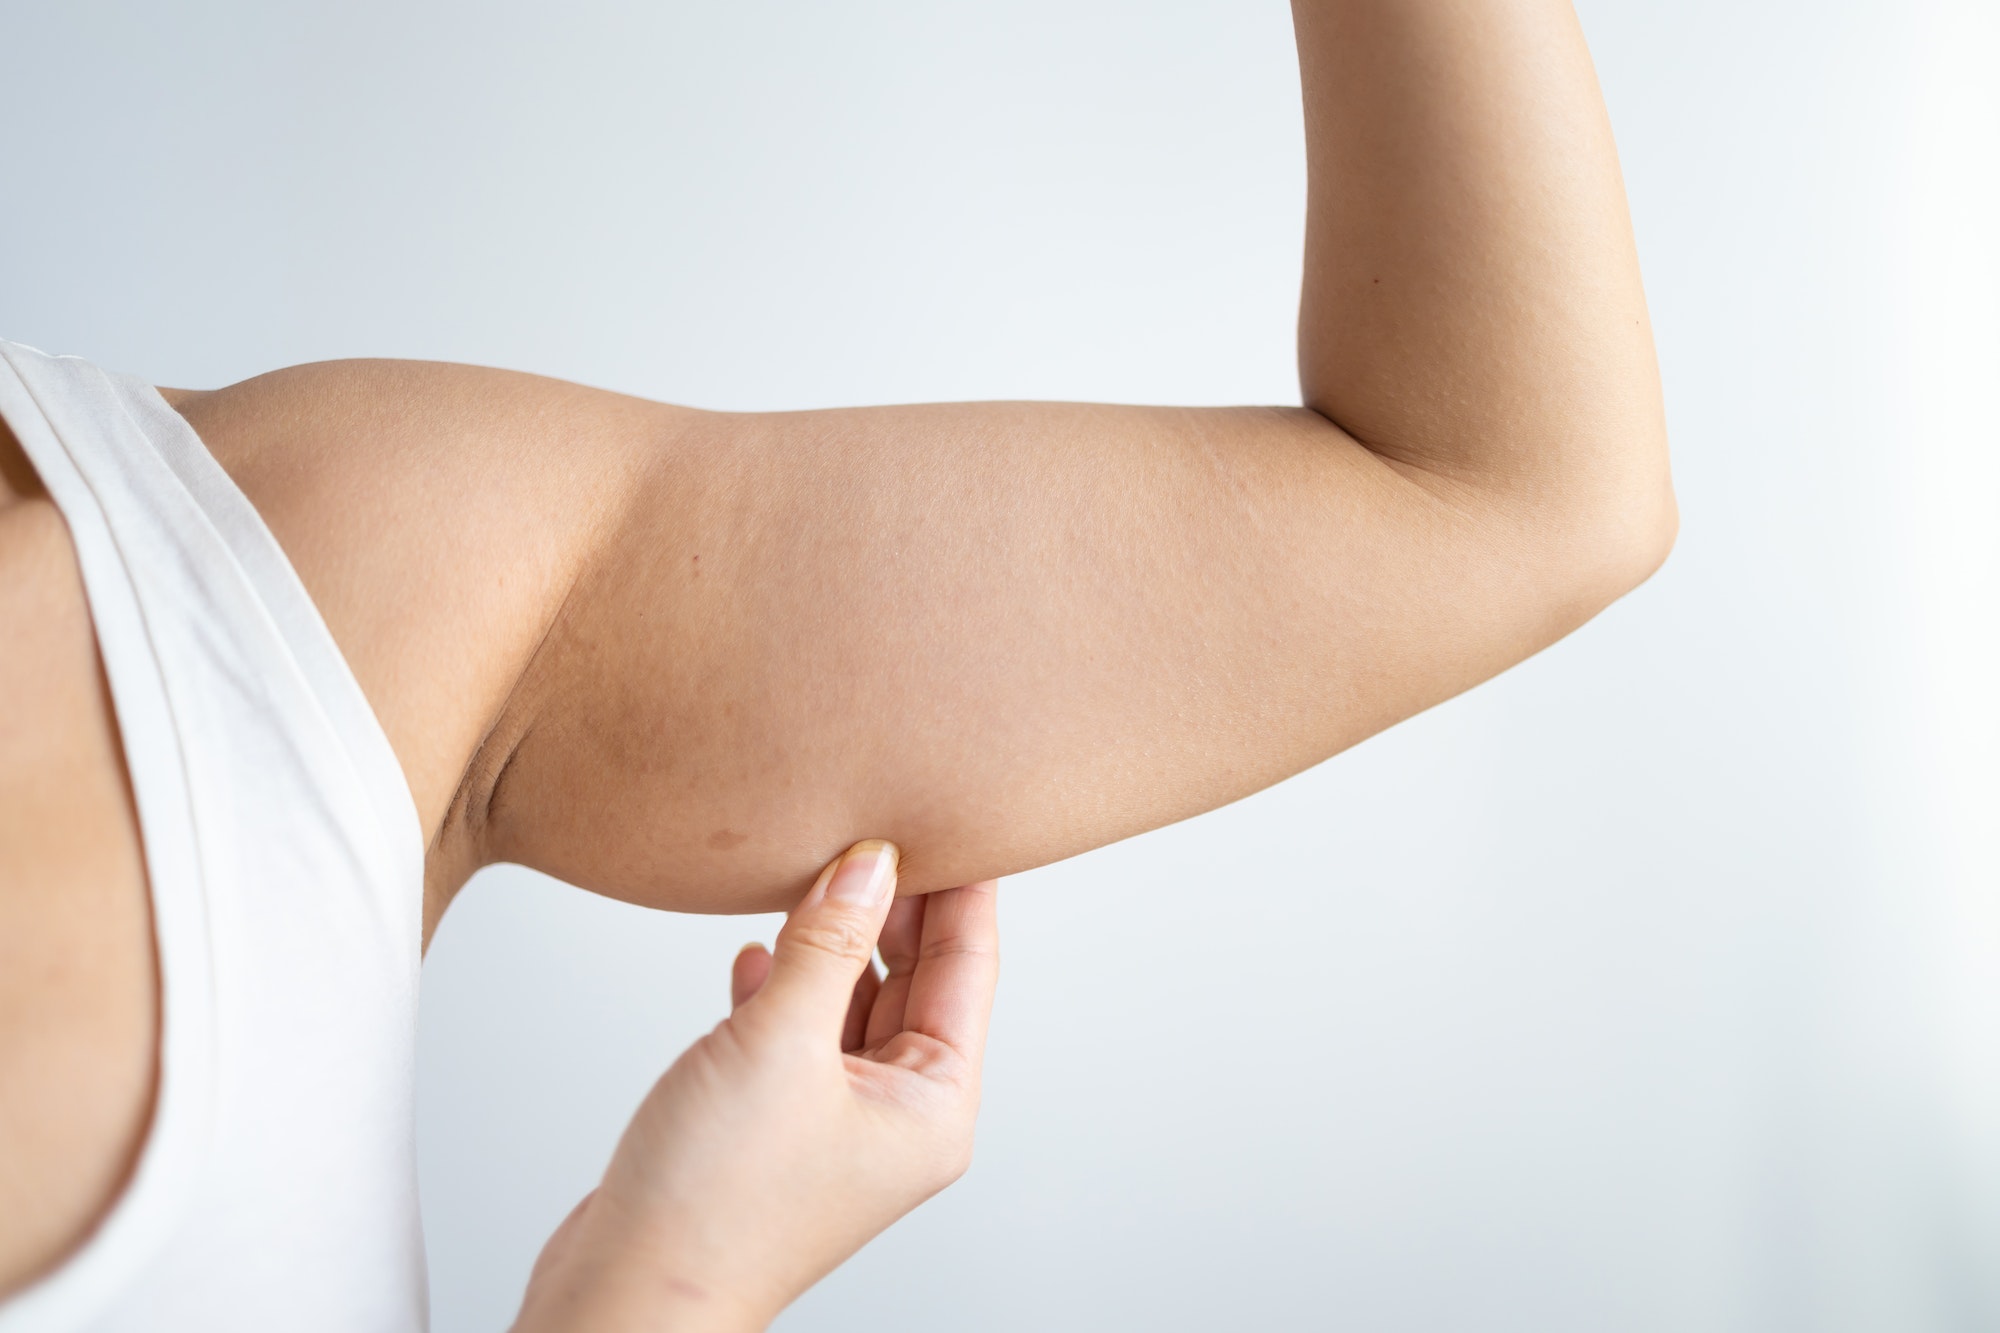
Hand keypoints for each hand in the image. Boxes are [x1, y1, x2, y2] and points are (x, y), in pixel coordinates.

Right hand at [512, 841, 999, 1332]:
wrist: (626, 1296)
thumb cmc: (714, 1201)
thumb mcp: (780, 1042)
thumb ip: (828, 943)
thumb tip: (871, 861)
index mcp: (933, 1105)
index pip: (967, 968)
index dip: (962, 887)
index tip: (955, 814)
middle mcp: (897, 1114)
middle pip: (916, 980)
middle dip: (894, 904)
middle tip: (873, 821)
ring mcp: (836, 1121)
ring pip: (850, 1001)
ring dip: (831, 940)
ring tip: (812, 865)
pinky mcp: (776, 1126)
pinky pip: (797, 1033)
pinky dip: (781, 987)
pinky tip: (753, 950)